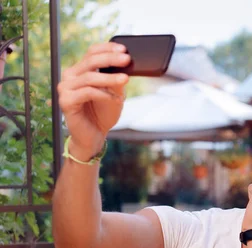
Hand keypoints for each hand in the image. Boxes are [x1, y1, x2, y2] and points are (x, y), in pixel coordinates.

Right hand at [57, 42, 130, 159]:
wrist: (94, 136)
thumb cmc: (103, 114)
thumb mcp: (115, 94)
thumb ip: (117, 80)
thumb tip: (126, 66)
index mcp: (80, 71)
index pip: (92, 52)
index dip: (107, 48)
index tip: (124, 49)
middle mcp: (70, 76)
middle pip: (90, 61)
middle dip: (110, 59)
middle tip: (126, 60)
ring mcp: (65, 88)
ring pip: (89, 77)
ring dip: (110, 78)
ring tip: (125, 79)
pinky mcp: (65, 101)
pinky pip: (87, 92)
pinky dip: (103, 94)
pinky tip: (115, 99)